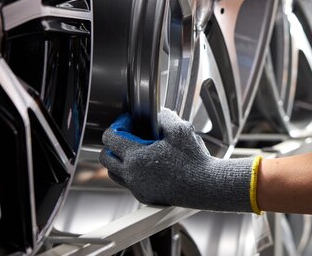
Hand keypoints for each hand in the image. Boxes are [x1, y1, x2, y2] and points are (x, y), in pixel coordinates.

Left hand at [100, 108, 260, 212]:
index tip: (128, 122)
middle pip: (106, 158)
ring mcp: (138, 188)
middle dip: (112, 144)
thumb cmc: (194, 160)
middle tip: (128, 136)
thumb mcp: (180, 130)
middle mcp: (132, 175)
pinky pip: (128, 183)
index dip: (117, 126)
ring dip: (119, 160)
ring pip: (114, 173)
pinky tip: (147, 164)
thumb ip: (164, 117)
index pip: (111, 139)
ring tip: (136, 150)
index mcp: (137, 157)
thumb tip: (157, 113)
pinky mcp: (145, 196)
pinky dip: (131, 172)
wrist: (206, 185)